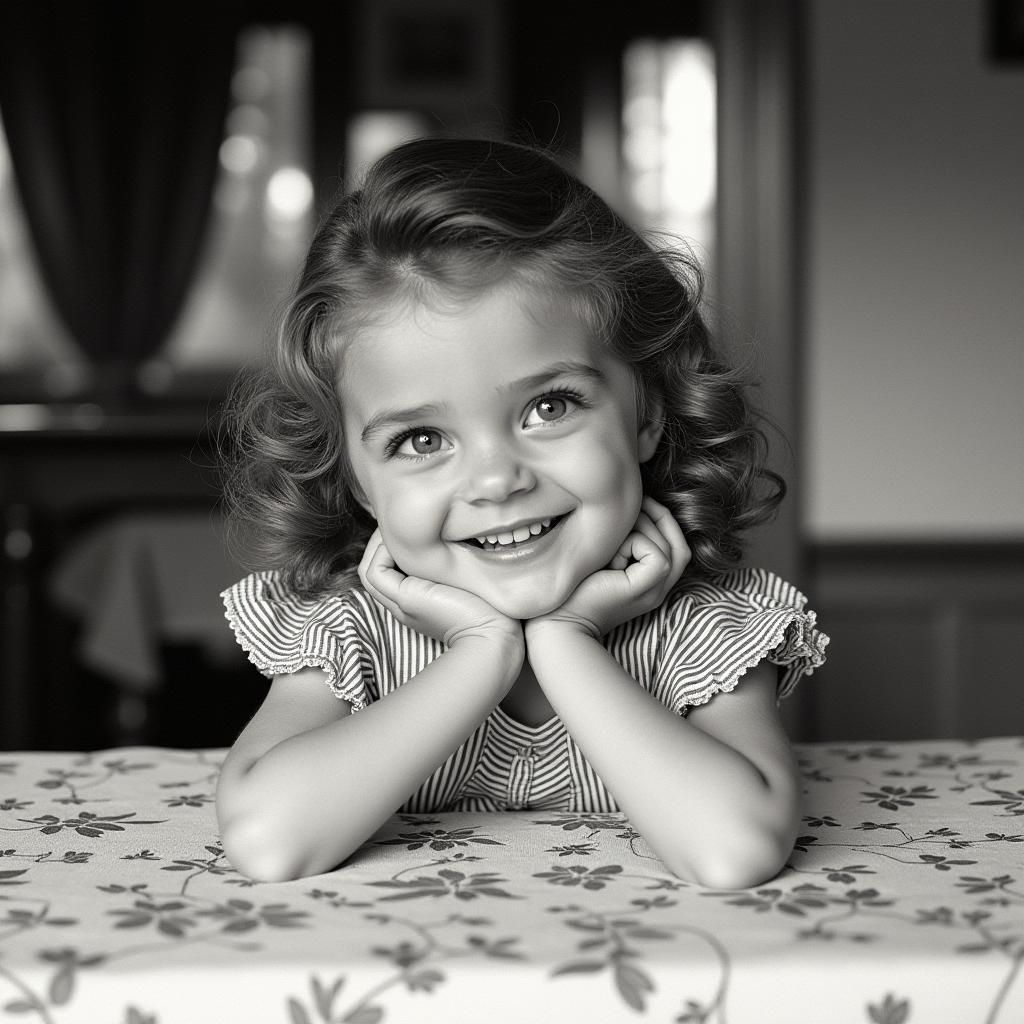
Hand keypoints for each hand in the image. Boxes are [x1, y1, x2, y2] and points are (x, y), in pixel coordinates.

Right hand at [358, 529, 523, 651]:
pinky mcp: (406, 599)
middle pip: (375, 569)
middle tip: (406, 522)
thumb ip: (461, 563)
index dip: (397, 547)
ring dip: (380, 544)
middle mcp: (405, 604)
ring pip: (370, 570)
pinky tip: (407, 540)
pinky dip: (382, 552)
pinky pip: (374, 572)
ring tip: (403, 528)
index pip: (392, 570)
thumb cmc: (494, 610)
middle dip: (385, 541)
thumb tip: (466, 534)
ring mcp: (402, 603)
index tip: (418, 528)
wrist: (495, 636)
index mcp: (419, 601)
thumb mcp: (471, 580)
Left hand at [526, 497, 689, 640]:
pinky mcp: (644, 591)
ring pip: (668, 548)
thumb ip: (620, 537)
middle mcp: (658, 590)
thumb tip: (628, 502)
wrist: (559, 621)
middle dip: (661, 516)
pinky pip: (658, 557)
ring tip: (611, 534)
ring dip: (641, 530)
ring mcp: (654, 593)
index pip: (677, 547)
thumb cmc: (573, 586)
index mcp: (651, 583)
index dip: (663, 520)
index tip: (638, 502)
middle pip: (681, 547)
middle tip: (636, 500)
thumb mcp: (602, 556)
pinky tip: (610, 554)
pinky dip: (636, 544)